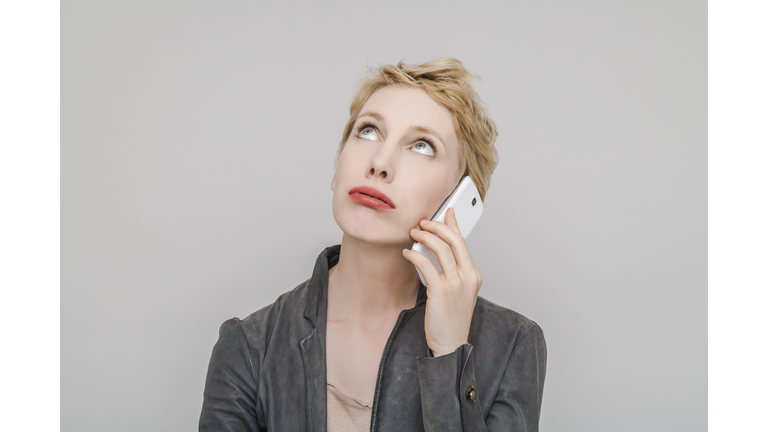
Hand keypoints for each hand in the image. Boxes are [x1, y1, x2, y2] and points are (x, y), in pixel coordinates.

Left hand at [402, 207, 482, 356]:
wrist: (451, 346)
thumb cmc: (451, 321)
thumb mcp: (457, 293)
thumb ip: (452, 272)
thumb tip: (441, 252)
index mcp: (473, 276)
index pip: (463, 243)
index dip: (453, 225)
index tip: (445, 213)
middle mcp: (468, 278)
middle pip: (454, 240)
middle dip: (437, 226)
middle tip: (422, 223)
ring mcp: (456, 285)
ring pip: (441, 249)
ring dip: (424, 237)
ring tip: (413, 234)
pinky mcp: (441, 292)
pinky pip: (426, 265)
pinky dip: (415, 255)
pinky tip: (407, 254)